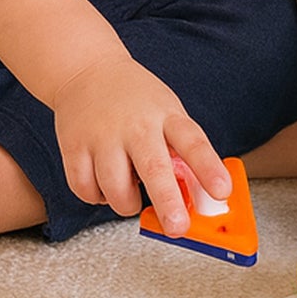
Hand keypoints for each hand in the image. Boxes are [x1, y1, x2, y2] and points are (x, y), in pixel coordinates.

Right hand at [49, 53, 228, 237]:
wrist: (88, 70)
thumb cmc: (135, 98)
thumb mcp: (167, 113)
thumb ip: (179, 151)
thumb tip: (196, 197)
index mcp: (167, 115)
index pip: (193, 143)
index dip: (209, 168)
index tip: (222, 192)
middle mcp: (136, 126)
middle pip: (154, 168)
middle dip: (167, 202)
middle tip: (177, 227)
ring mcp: (103, 136)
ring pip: (115, 190)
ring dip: (125, 203)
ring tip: (129, 191)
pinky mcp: (74, 147)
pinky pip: (85, 190)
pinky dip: (96, 196)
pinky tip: (102, 181)